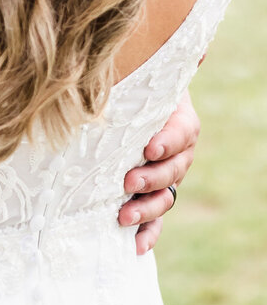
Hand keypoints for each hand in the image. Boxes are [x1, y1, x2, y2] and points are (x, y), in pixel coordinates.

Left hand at [118, 91, 199, 252]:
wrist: (131, 106)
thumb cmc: (133, 87)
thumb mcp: (137, 78)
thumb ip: (138, 76)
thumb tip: (168, 57)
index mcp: (181, 122)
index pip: (182, 133)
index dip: (168, 142)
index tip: (150, 148)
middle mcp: (178, 154)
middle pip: (173, 170)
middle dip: (151, 178)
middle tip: (128, 182)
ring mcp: (167, 179)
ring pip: (164, 198)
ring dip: (146, 210)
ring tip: (123, 216)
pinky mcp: (153, 197)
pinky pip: (156, 221)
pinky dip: (148, 235)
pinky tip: (135, 246)